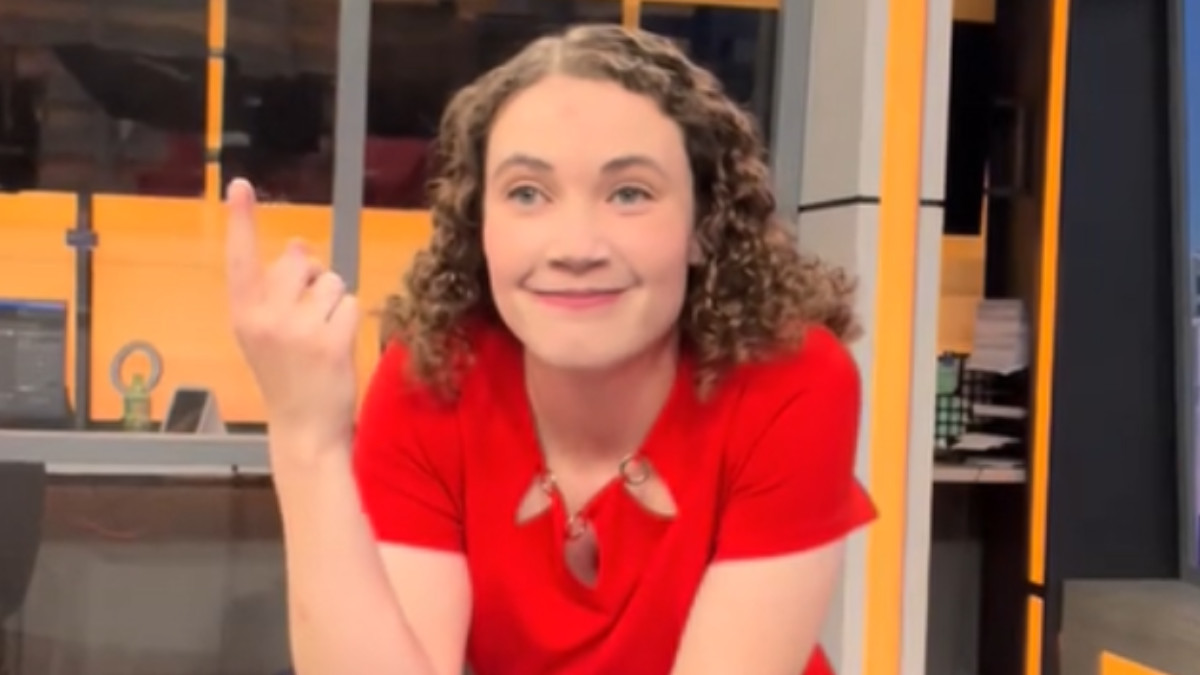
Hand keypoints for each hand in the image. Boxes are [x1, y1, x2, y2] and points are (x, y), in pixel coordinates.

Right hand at [225, 179, 358, 452]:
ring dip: (335, 305)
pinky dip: (351, 322)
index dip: (241, 221)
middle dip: (313, 280)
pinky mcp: (330, 340)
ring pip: (332, 282)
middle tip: (308, 321)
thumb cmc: (288, 376)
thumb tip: (299, 247)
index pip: (240, 259)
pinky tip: (337, 350)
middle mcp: (265, 317)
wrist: (303, 428)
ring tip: (322, 340)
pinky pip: (352, 304)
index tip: (240, 185)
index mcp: (244, 315)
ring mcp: (298, 328)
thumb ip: (278, 291)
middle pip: (301, 263)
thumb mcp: (270, 332)